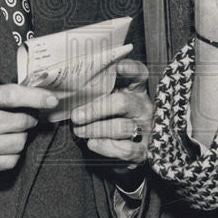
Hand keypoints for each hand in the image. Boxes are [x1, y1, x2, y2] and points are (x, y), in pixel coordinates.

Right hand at [0, 82, 57, 172]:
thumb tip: (29, 95)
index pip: (12, 96)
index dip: (36, 96)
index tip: (53, 99)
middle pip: (21, 123)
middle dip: (27, 118)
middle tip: (21, 115)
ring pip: (19, 143)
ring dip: (20, 136)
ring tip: (8, 130)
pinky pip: (10, 161)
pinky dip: (12, 153)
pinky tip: (2, 145)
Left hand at [70, 59, 152, 176]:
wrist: (125, 151)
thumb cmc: (110, 119)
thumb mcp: (107, 100)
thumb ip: (97, 92)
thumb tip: (72, 87)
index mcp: (136, 90)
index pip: (139, 74)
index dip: (130, 69)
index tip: (117, 66)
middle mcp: (143, 107)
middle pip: (123, 103)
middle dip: (95, 109)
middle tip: (76, 116)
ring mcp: (145, 129)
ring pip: (122, 127)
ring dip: (96, 130)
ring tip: (79, 131)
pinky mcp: (143, 150)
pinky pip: (126, 149)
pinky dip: (106, 147)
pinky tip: (93, 143)